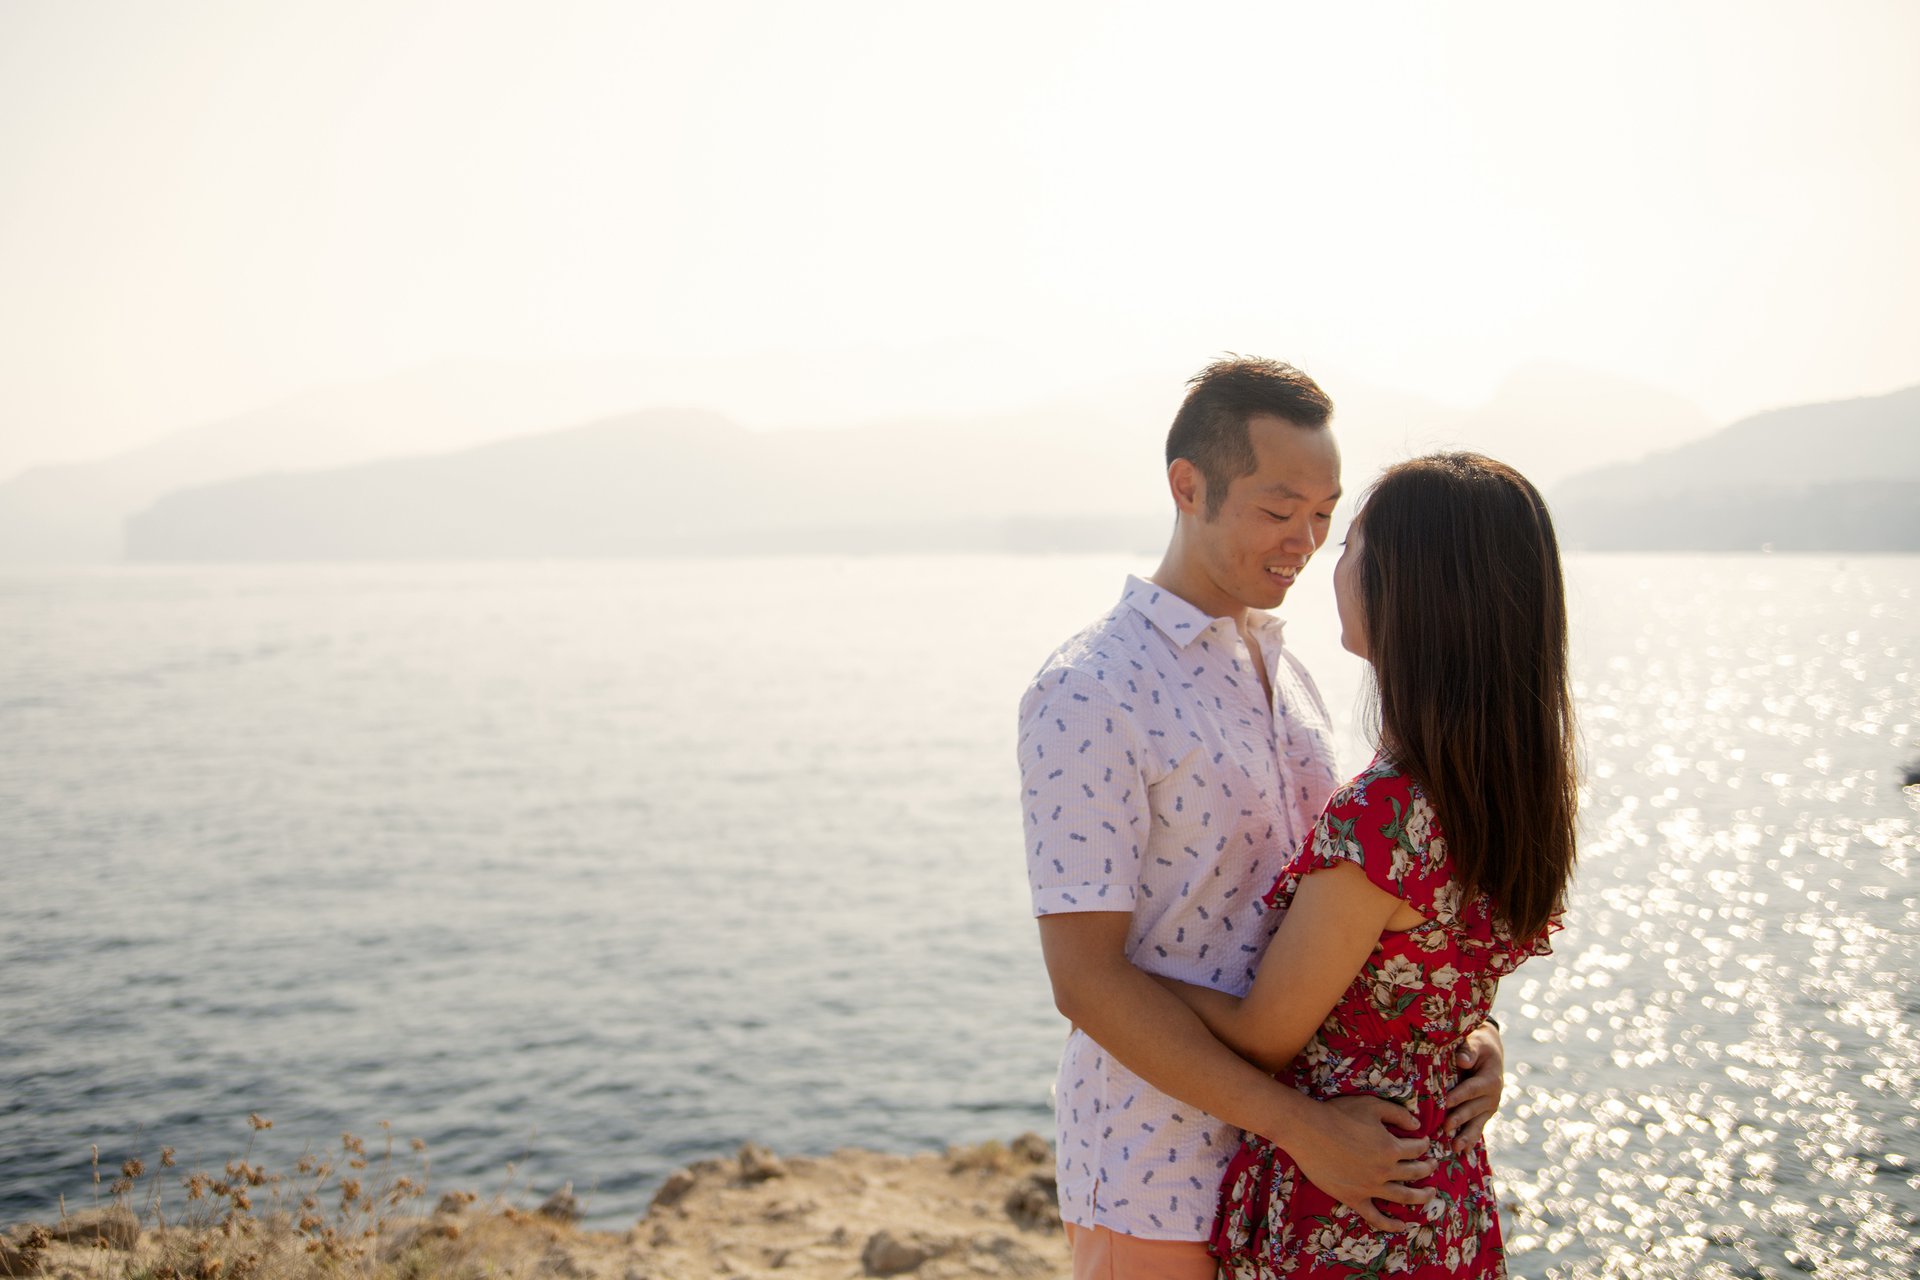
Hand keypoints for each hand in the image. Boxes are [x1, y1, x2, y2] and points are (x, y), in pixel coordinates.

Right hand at [1284, 1095, 1435, 1232]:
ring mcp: (1370, 1187)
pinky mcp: (1354, 1198)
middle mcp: (1385, 1171)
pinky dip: (1391, 1224)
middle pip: (1415, 1172)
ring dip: (1421, 1196)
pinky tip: (1402, 1225)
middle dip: (1427, 1168)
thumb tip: (1417, 1126)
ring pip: (1404, 1197)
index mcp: (1392, 1148)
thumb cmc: (1339, 1114)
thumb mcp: (1372, 1105)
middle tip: (1432, 1165)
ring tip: (1430, 1194)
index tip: (1425, 1142)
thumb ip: (1398, 1114)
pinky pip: (1376, 1217)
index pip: (1417, 1149)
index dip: (1424, 1144)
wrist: (1307, 1131)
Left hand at [1442, 1022, 1505, 1153]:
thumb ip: (1469, 1050)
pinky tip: (1463, 1152)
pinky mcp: (1484, 1114)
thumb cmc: (1478, 1045)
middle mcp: (1493, 1096)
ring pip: (1477, 1123)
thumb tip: (1462, 1060)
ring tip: (1455, 1148)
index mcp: (1491, 1079)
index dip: (1460, 1095)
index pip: (1473, 1089)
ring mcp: (1489, 1107)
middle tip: (1445, 1128)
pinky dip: (1470, 1139)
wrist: (1489, 1052)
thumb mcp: (1476, 1043)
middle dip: (1460, 1119)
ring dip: (1466, 1136)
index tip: (1446, 1102)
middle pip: (1474, 1109)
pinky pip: (1477, 1127)